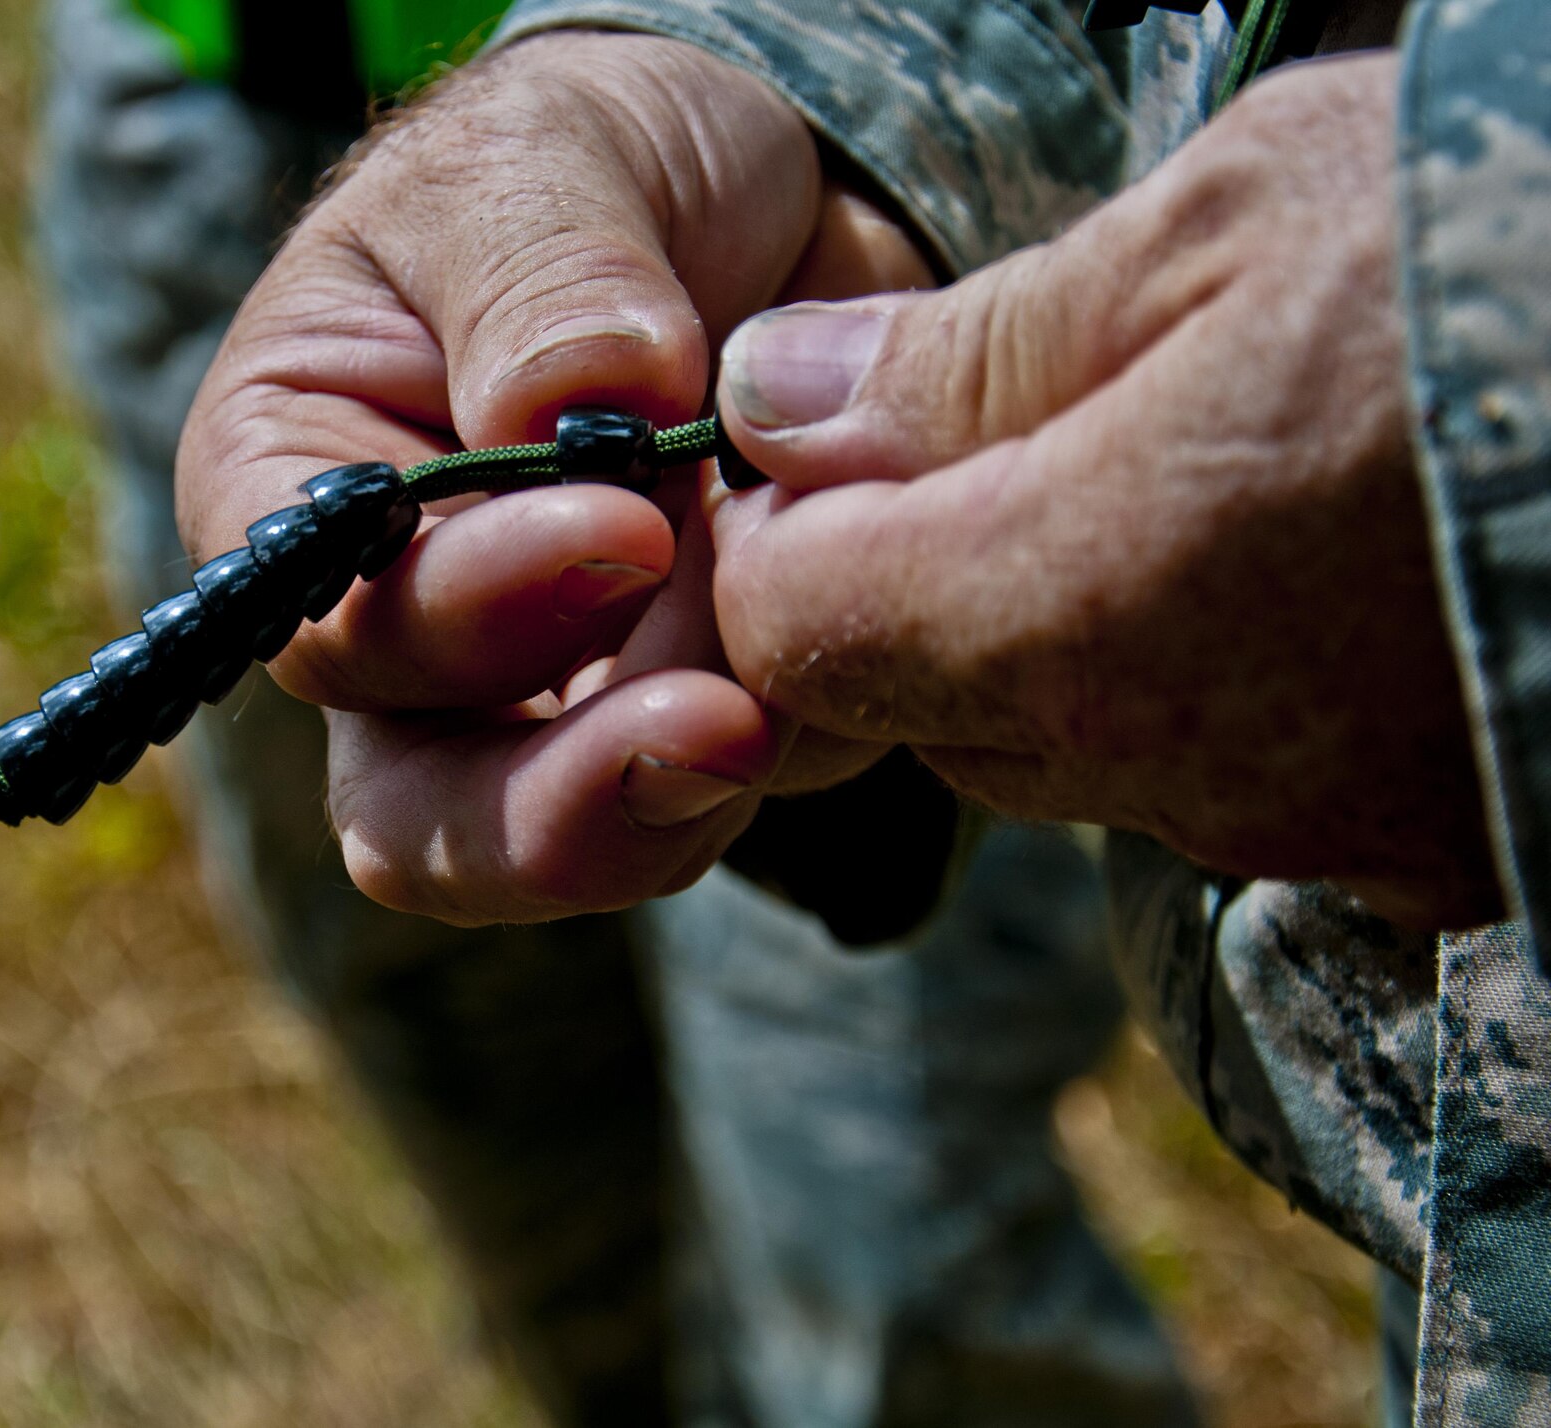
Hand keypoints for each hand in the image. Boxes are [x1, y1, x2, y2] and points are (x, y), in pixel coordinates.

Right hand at [176, 33, 931, 922]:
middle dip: (564, 804)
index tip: (626, 530)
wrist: (763, 205)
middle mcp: (404, 627)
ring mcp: (550, 697)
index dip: (460, 613)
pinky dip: (812, 725)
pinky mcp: (685, 716)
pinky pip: (740, 788)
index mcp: (306, 493)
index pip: (326, 623)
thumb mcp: (544, 162)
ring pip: (581, 839)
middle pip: (422, 811)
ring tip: (821, 625)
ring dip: (706, 774)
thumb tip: (573, 416)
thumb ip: (539, 285)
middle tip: (716, 731)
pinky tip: (863, 594)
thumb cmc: (594, 164)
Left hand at [709, 53, 1500, 928]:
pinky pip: (1217, 775)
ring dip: (1051, 624)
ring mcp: (1301, 823)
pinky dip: (1195, 677)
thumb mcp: (1234, 222)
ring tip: (1168, 466)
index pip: (797, 631)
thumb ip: (972, 346)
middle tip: (992, 428)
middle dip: (905, 578)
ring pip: (1066, 745)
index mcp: (1082, 605)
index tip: (817, 432)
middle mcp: (1172, 762)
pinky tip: (1288, 557)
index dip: (776, 531)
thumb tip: (776, 398)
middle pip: (920, 704)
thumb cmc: (1524, 259)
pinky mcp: (1409, 844)